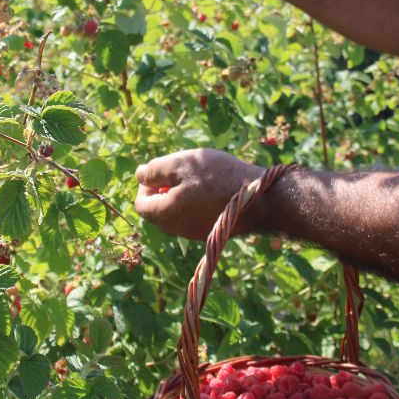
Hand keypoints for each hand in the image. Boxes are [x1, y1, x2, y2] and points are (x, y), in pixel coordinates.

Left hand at [134, 149, 265, 239]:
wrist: (259, 198)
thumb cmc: (218, 177)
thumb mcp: (182, 164)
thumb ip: (155, 170)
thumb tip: (139, 175)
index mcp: (165, 215)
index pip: (140, 204)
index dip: (145, 185)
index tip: (162, 171)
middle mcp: (176, 230)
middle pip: (156, 212)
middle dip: (161, 191)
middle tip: (179, 173)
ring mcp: (194, 233)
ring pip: (174, 215)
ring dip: (177, 196)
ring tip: (195, 179)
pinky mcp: (209, 231)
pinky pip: (190, 218)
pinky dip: (192, 204)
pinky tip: (209, 189)